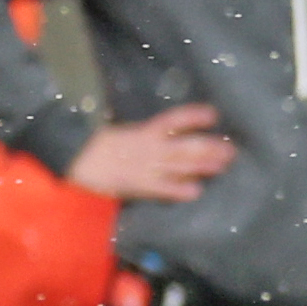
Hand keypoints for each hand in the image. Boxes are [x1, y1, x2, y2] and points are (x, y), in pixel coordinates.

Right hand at [63, 106, 234, 202]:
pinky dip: (179, 190)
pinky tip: (196, 191)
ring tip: (223, 165)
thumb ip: (144, 135)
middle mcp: (150, 147)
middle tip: (231, 148)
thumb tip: (165, 135)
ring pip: (181, 165)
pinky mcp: (138, 185)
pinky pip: (163, 189)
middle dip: (210, 147)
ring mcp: (146, 167)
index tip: (214, 114)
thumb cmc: (97, 147)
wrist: (75, 160)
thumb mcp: (122, 133)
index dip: (195, 116)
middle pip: (186, 145)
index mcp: (144, 131)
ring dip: (203, 165)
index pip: (175, 119)